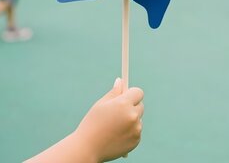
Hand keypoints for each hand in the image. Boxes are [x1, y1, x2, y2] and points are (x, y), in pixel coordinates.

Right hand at [25, 79, 143, 162]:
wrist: (88, 148)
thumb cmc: (91, 124)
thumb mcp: (101, 105)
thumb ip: (114, 92)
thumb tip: (121, 81)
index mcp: (124, 104)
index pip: (138, 92)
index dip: (132, 93)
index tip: (127, 95)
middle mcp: (133, 115)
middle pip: (140, 105)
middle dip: (132, 106)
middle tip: (117, 112)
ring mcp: (136, 129)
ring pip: (138, 119)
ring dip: (130, 120)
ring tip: (114, 127)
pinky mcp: (136, 140)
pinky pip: (136, 131)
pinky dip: (130, 132)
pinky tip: (116, 136)